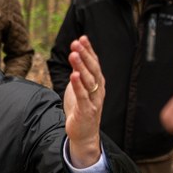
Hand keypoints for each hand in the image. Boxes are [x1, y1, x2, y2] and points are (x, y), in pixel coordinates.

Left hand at [63, 35, 103, 167]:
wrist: (84, 134)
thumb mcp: (79, 88)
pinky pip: (83, 96)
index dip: (89, 51)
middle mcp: (98, 90)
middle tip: (76, 43)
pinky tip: (73, 75)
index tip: (82, 38)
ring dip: (81, 66)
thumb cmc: (81, 109)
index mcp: (98, 84)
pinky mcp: (86, 111)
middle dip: (85, 55)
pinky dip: (78, 85)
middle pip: (93, 69)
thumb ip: (79, 73)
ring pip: (89, 81)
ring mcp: (94, 100)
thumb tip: (76, 55)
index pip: (94, 64)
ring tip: (74, 55)